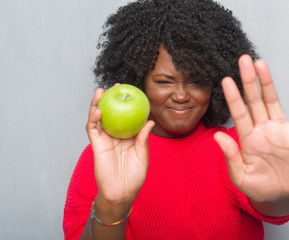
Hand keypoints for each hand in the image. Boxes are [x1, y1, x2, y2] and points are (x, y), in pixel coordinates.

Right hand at [86, 86, 153, 204]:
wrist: (122, 192)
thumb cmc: (134, 176)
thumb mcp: (142, 155)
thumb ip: (143, 138)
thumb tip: (150, 121)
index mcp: (127, 137)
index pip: (127, 117)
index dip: (128, 105)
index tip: (133, 92)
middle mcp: (115, 135)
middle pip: (111, 113)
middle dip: (112, 99)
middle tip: (116, 86)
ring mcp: (104, 139)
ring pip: (98, 118)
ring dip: (97, 104)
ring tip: (100, 91)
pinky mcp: (97, 145)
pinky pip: (93, 129)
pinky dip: (93, 118)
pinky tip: (98, 110)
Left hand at [214, 55, 288, 202]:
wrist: (281, 194)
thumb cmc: (258, 186)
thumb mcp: (241, 175)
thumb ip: (231, 156)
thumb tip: (217, 137)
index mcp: (248, 137)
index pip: (239, 113)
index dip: (233, 97)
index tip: (226, 80)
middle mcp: (263, 128)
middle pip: (255, 100)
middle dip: (249, 80)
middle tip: (243, 60)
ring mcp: (281, 129)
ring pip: (273, 101)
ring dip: (268, 83)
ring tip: (261, 64)